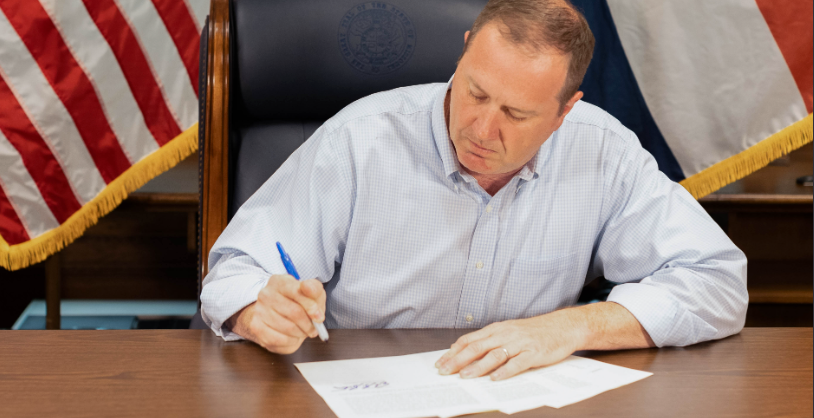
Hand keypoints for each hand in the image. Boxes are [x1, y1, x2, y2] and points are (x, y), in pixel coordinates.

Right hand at [228, 274, 325, 353]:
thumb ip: (314, 289)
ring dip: (301, 333)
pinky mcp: (256, 328)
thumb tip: (308, 288)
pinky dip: (291, 341)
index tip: (319, 317)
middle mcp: (266, 294)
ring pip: (288, 328)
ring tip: (302, 330)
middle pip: (295, 313)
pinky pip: (279, 340)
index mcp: (279, 282)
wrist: (275, 313)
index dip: (312, 307)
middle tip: (313, 328)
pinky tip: (291, 336)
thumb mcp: (310, 293)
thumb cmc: (297, 303)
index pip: (298, 292)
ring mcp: (259, 311)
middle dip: (309, 324)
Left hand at [434, 310, 585, 380]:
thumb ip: (486, 340)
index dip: (453, 352)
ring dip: (478, 367)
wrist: (562, 326)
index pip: (469, 340)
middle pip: (477, 347)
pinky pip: (518, 363)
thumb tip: (459, 348)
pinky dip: (505, 371)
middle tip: (445, 371)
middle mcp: (506, 335)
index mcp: (497, 329)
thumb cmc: (533, 332)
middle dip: (458, 360)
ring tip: (465, 376)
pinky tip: (496, 378)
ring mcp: (520, 343)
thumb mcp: (507, 331)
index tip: (440, 363)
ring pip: (494, 355)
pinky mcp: (534, 353)